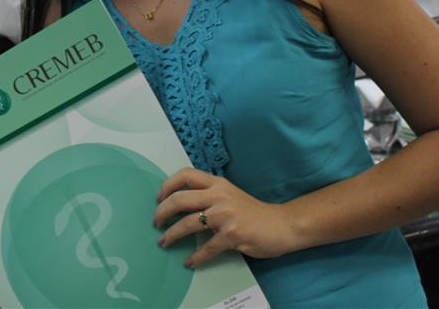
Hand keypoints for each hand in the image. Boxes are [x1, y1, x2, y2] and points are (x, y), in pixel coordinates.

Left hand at [154, 167, 298, 267]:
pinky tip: (189, 262)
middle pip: (180, 199)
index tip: (158, 198)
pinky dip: (195, 257)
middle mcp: (219, 196)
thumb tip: (182, 203)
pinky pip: (207, 248)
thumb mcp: (230, 195)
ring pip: (188, 223)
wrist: (282, 225)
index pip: (185, 175)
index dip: (167, 185)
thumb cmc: (254, 212)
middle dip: (162, 212)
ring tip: (164, 242)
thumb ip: (210, 195)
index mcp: (217, 184)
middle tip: (156, 222)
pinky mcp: (232, 234)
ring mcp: (225, 215)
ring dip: (172, 234)